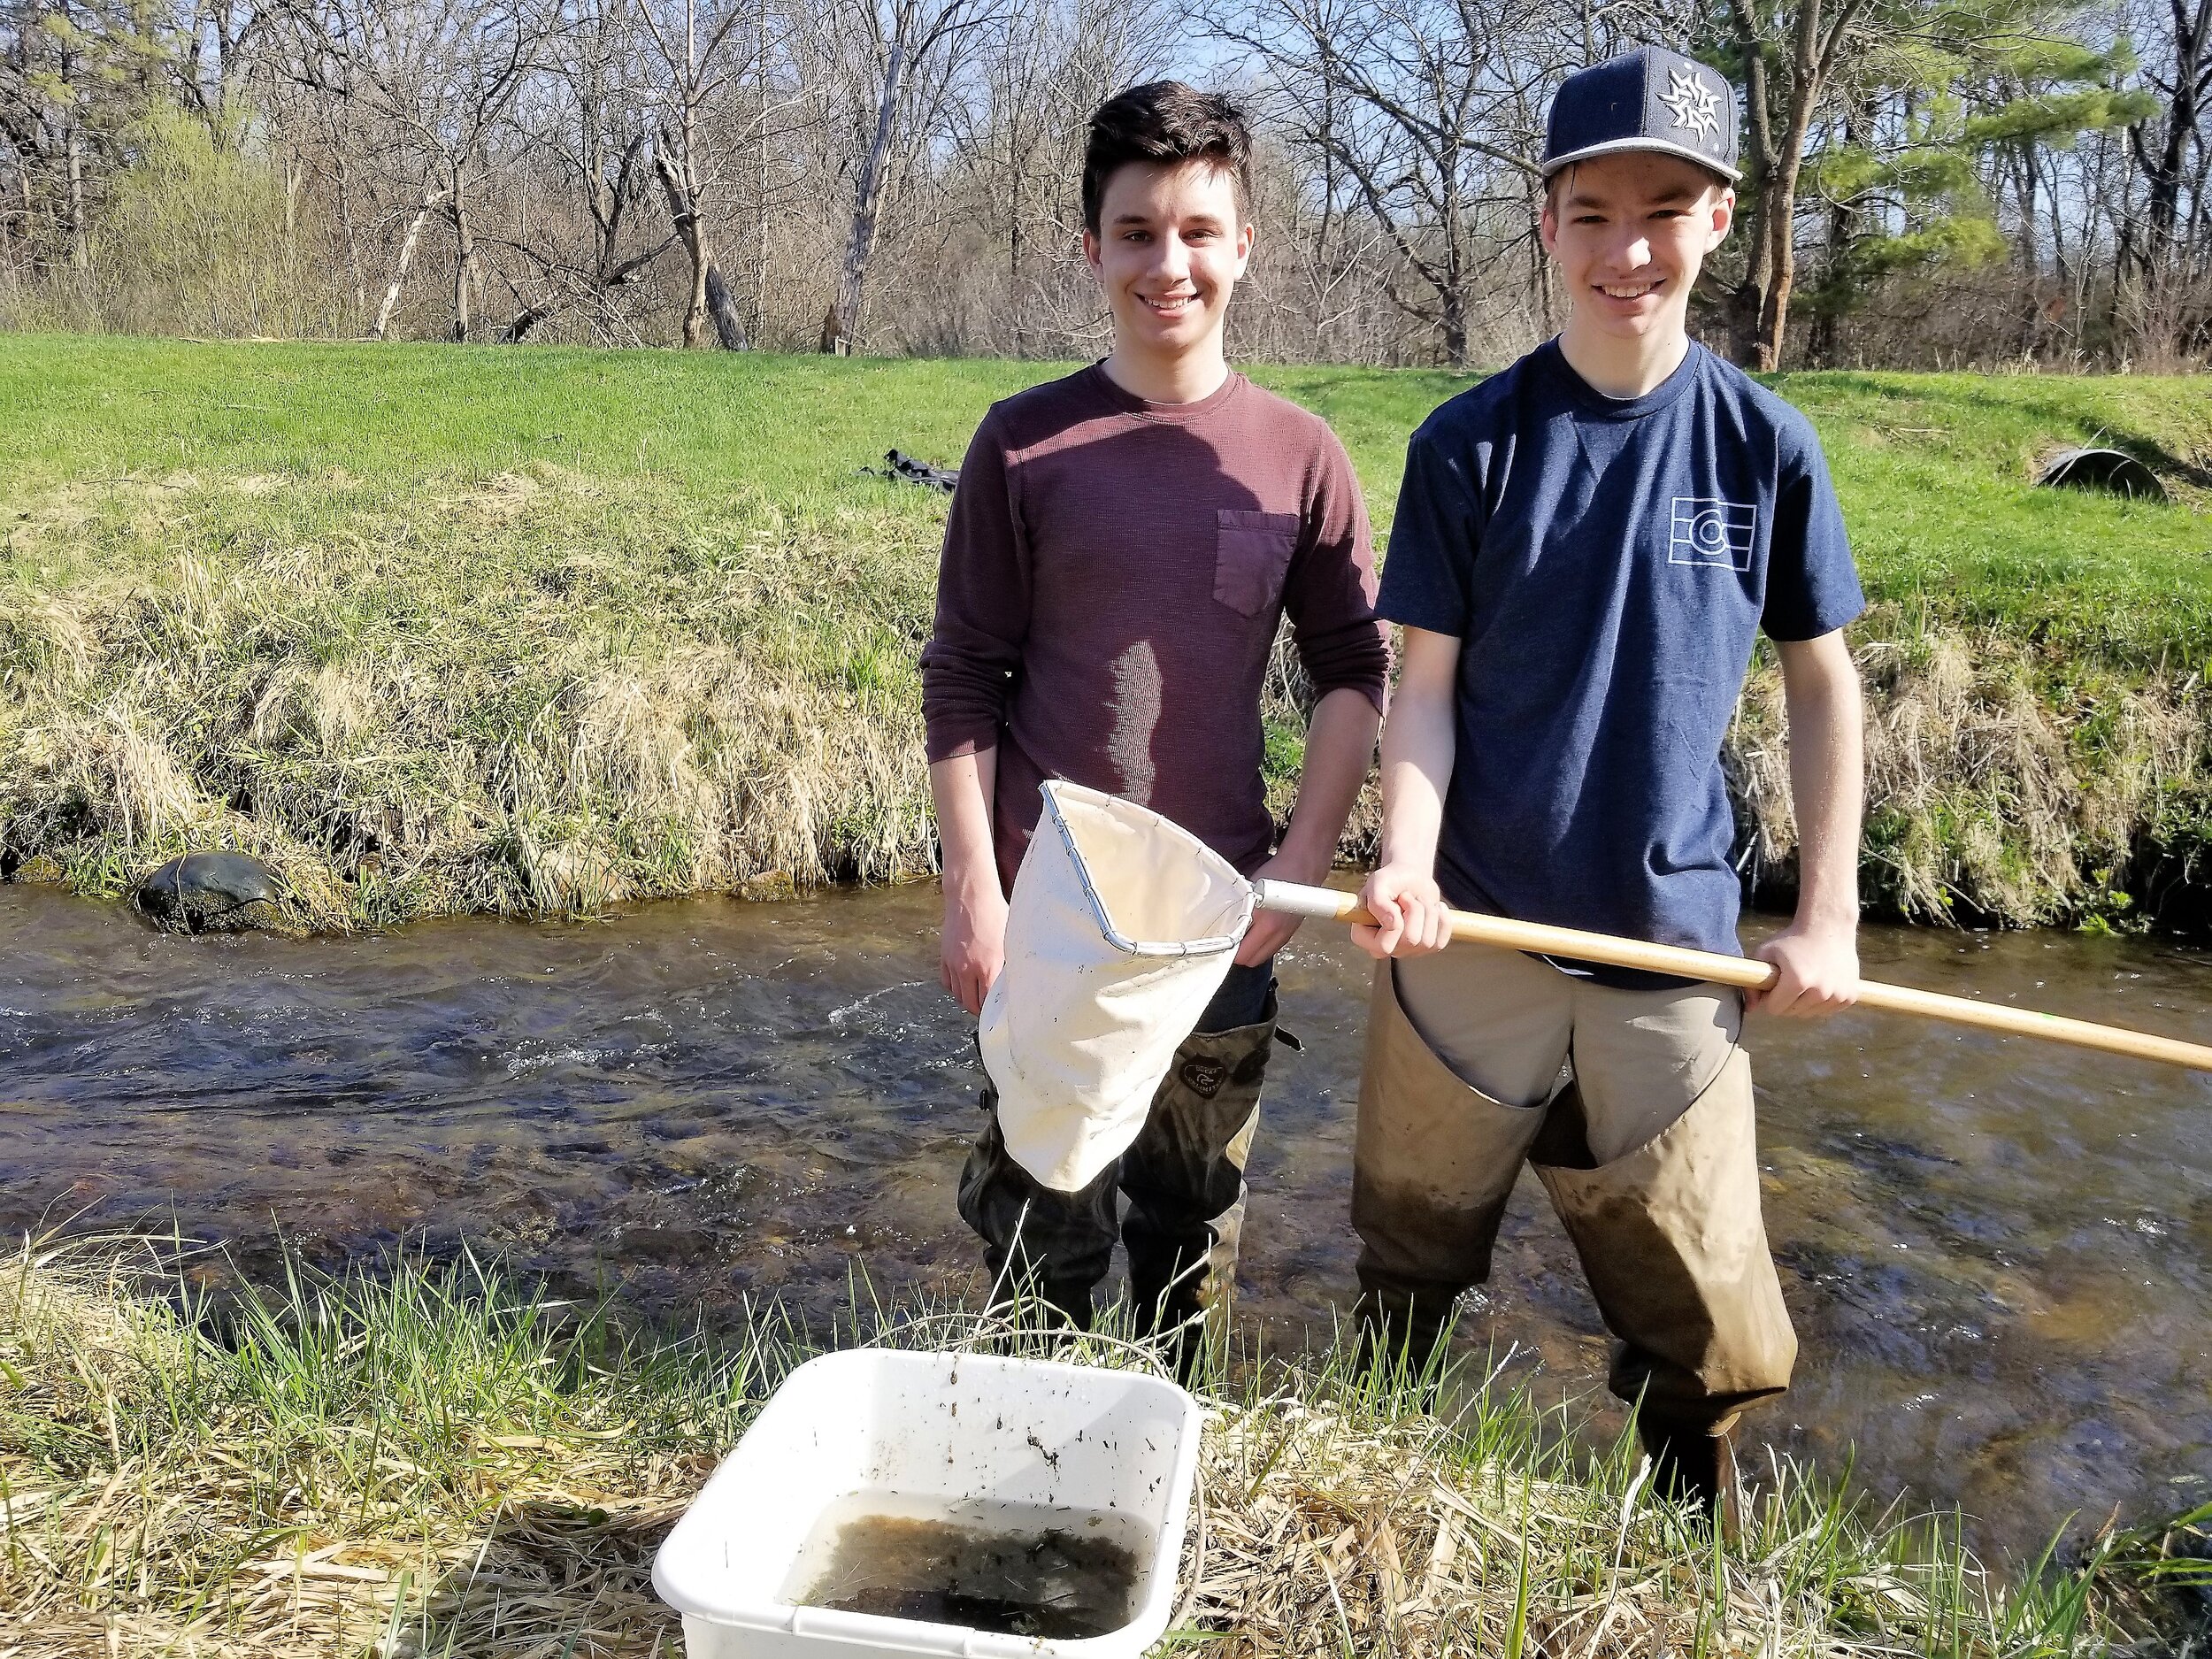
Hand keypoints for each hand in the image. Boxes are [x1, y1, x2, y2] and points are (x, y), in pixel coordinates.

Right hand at [941, 876, 1007, 1017]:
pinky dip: (954, 986)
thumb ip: (1009, 964)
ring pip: (957, 995)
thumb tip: (1014, 983)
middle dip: (979, 1009)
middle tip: (988, 1007)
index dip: (993, 1012)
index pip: (987, 1004)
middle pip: (970, 1004)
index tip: (999, 1013)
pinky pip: (947, 982)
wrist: (971, 896)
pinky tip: (964, 982)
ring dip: (967, 998)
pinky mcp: (944, 957)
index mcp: (989, 967)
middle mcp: (969, 969)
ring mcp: (954, 964)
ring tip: (977, 995)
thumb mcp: (1010, 940)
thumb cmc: (995, 914)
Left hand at [1236, 848, 1329, 966]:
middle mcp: (1278, 933)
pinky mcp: (1290, 933)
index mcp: (1266, 924)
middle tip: (1229, 942)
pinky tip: (1256, 932)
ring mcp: (1286, 935)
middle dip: (1239, 955)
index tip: (1220, 944)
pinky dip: (1262, 945)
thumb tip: (1225, 922)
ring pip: (1263, 956)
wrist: (1302, 868)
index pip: (1243, 954)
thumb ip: (1239, 909)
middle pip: (1252, 960)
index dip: (1229, 952)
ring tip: (1242, 938)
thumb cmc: (1277, 874)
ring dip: (1251, 951)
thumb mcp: (1250, 890)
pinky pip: (1272, 948)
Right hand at [1351, 862, 1451, 958]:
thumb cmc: (1390, 880)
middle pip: (1410, 941)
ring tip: (1419, 900)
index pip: (1383, 946)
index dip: (1395, 924)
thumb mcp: (1379, 883)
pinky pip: (1441, 942)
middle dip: (1415, 910)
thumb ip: (1378, 902)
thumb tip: (1392, 924)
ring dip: (1427, 912)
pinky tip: (1435, 907)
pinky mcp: (1426, 947)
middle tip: (1408, 896)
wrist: (1410, 876)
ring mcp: (1406, 950)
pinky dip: (1443, 919)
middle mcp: (1384, 948)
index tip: (1395, 902)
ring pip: (1427, 942)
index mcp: (1364, 936)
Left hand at [1748, 920, 1858, 1016]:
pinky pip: (1827, 1011)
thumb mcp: (1765, 953)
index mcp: (1798, 981)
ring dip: (1803, 1002)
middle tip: (1789, 979)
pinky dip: (1821, 1002)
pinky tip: (1820, 982)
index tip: (1774, 983)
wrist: (1828, 927)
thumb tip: (1750, 1009)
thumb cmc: (1793, 939)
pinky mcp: (1850, 997)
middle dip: (1786, 1000)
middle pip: (1792, 1013)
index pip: (1774, 1009)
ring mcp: (1838, 995)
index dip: (1770, 996)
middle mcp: (1820, 991)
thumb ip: (1752, 983)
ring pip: (1809, 1014)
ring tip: (1805, 978)